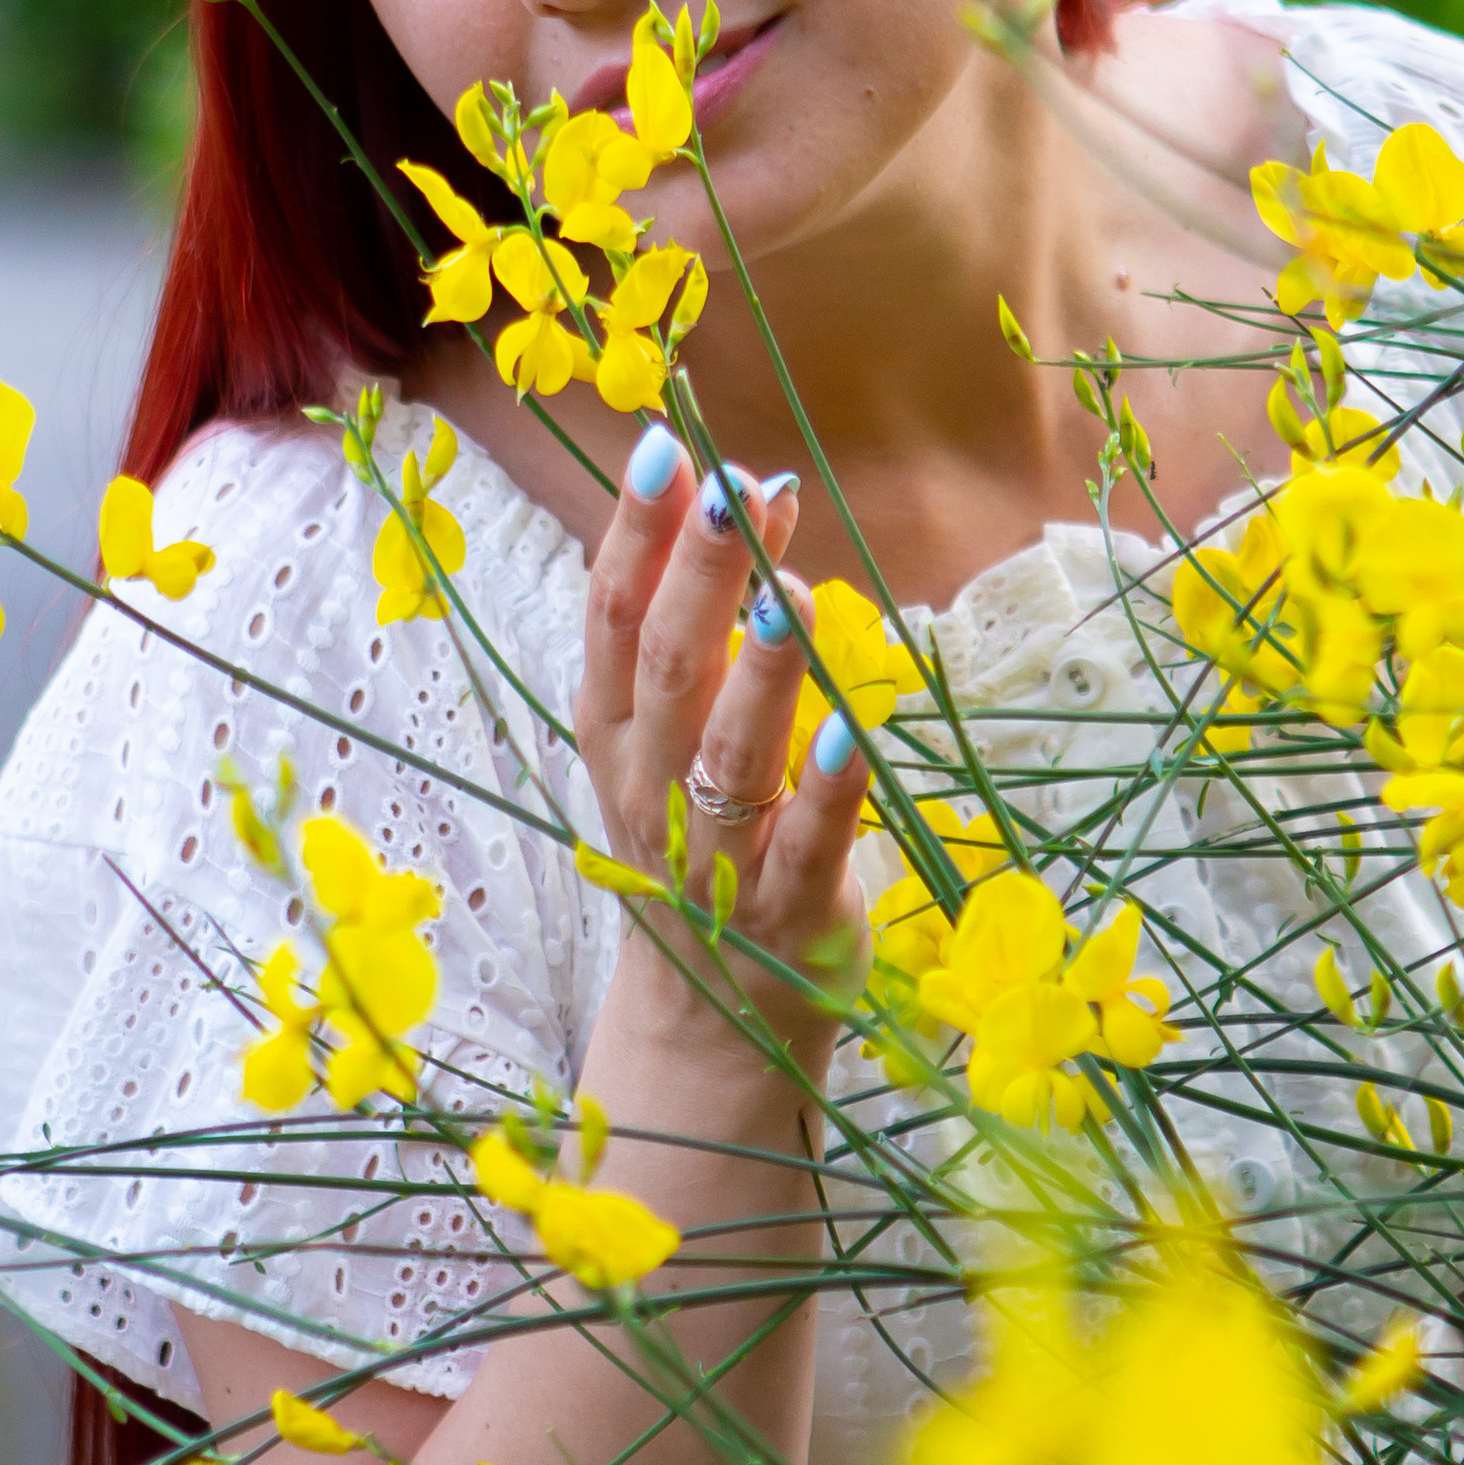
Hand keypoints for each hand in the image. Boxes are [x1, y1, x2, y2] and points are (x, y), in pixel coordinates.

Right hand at [575, 428, 872, 1017]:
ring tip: (789, 593)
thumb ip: (706, 623)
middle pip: (667, 669)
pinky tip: (853, 729)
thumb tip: (754, 494)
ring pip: (730, 755)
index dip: (635, 533)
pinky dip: (826, 790)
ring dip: (760, 673)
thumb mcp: (674, 733)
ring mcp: (715, 858)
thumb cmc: (700, 837)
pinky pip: (807, 844)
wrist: (711, 1015)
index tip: (665, 449)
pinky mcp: (791, 913)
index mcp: (614, 735)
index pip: (610, 617)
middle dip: (699, 574)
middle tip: (734, 488)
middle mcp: (649, 790)